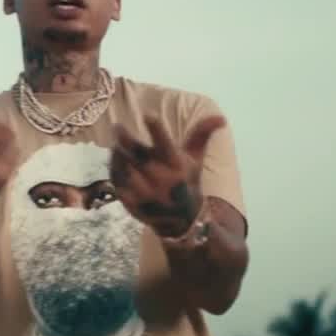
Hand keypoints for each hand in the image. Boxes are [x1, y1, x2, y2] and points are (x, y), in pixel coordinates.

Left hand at [110, 114, 225, 237]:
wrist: (181, 220)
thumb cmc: (187, 180)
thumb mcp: (196, 159)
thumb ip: (202, 135)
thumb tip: (221, 118)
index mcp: (176, 164)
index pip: (166, 144)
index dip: (157, 129)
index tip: (149, 114)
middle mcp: (161, 178)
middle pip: (138, 154)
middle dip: (125, 138)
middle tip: (117, 127)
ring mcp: (144, 192)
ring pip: (123, 165)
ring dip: (118, 152)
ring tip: (116, 144)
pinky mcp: (132, 202)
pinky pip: (116, 180)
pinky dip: (114, 168)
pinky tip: (115, 160)